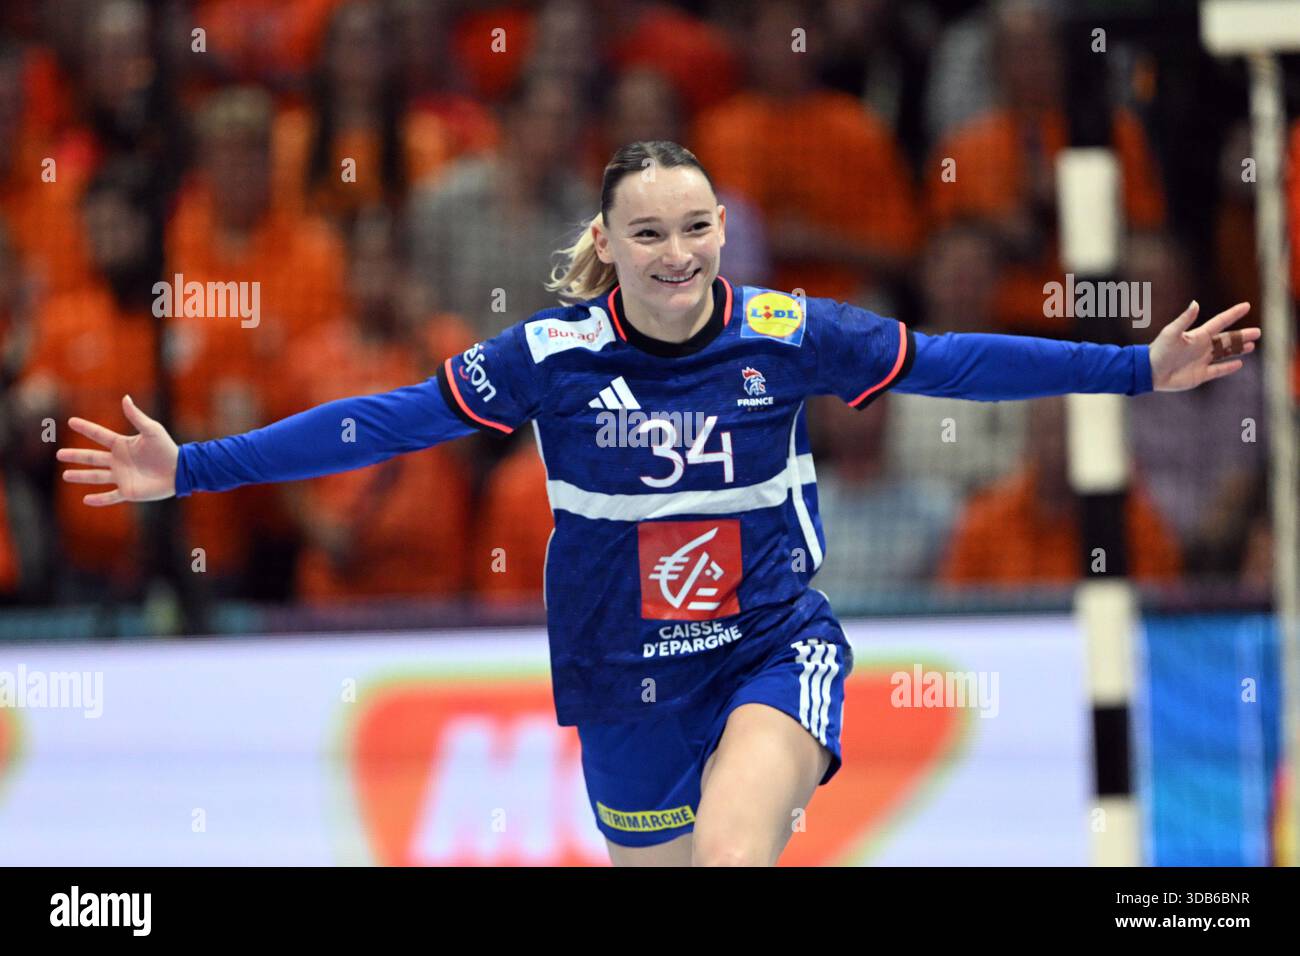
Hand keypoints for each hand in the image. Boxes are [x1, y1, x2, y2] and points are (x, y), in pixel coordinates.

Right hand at [56, 395, 178, 505]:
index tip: (71, 421)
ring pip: (96, 476)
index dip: (86, 428)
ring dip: (81, 476)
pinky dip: (98, 500)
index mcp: (123, 445)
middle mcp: (119, 461)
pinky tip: (85, 500)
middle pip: (92, 458)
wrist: (180, 471)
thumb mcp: (151, 430)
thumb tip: (125, 398)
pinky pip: (110, 497)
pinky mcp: (129, 491)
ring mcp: (122, 476)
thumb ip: (136, 416)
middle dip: (76, 456)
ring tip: (65, 475)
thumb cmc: (167, 449)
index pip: (100, 435)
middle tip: (59, 453)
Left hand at [1149, 301, 1258, 391]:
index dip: (1233, 314)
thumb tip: (1195, 303)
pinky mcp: (1200, 375)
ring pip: (1225, 354)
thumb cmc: (1158, 350)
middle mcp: (1202, 347)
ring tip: (1251, 345)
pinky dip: (1228, 367)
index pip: (1220, 322)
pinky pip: (1217, 370)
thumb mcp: (1171, 332)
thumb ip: (1184, 319)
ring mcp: (1202, 361)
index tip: (1246, 306)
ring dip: (1238, 349)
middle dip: (1242, 336)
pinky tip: (1239, 364)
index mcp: (1197, 335)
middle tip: (1257, 332)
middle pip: (1227, 340)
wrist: (1149, 372)